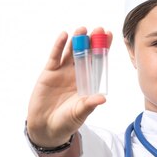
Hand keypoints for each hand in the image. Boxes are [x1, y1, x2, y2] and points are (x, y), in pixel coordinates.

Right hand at [26, 26, 112, 147]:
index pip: (98, 62)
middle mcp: (77, 74)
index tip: (110, 35)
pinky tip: (64, 36)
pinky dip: (59, 46)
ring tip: (82, 29)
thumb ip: (89, 104)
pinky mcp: (49, 73)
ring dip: (77, 40)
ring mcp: (63, 72)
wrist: (47, 127)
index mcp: (88, 82)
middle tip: (98, 29)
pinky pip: (55, 57)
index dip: (103, 49)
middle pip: (86, 53)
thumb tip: (102, 98)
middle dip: (92, 41)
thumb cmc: (67, 121)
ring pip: (71, 52)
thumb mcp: (80, 112)